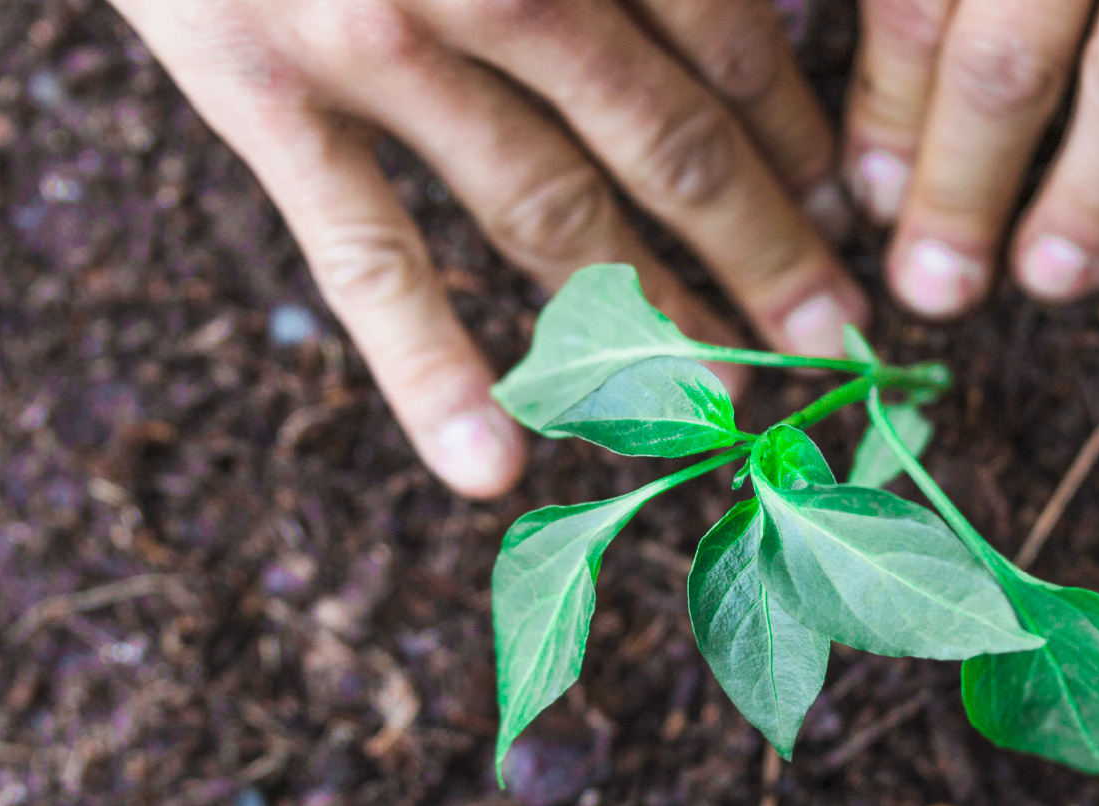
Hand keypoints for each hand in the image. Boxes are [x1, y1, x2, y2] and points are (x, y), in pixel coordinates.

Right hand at [107, 0, 864, 497]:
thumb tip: (742, 28)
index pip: (723, 38)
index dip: (795, 137)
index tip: (839, 213)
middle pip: (662, 136)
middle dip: (762, 246)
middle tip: (832, 335)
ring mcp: (376, 44)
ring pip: (544, 207)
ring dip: (648, 315)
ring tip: (725, 402)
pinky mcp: (259, 97)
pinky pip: (363, 254)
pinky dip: (428, 368)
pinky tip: (489, 468)